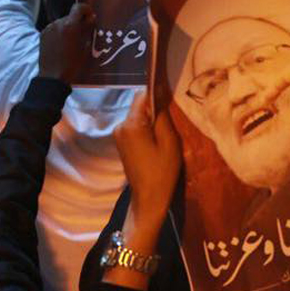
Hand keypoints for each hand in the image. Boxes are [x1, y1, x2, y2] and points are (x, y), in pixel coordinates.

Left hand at [38, 3, 94, 85]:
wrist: (53, 76)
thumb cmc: (73, 63)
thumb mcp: (85, 47)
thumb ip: (88, 29)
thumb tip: (91, 18)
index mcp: (70, 25)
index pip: (79, 7)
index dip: (86, 10)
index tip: (90, 16)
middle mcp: (57, 23)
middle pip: (70, 16)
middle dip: (78, 21)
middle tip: (83, 33)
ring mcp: (49, 28)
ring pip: (62, 22)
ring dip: (68, 28)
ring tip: (71, 41)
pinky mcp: (42, 34)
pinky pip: (54, 29)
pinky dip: (60, 33)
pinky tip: (62, 45)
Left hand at [114, 92, 181, 225]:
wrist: (148, 199)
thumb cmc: (162, 171)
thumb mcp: (169, 141)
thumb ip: (162, 115)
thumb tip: (161, 91)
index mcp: (131, 124)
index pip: (142, 95)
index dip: (157, 94)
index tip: (171, 102)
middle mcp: (120, 126)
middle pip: (139, 105)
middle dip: (155, 109)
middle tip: (170, 124)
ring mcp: (119, 135)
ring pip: (138, 116)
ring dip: (151, 120)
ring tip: (164, 136)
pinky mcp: (121, 143)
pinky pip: (135, 126)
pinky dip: (146, 129)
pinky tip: (156, 142)